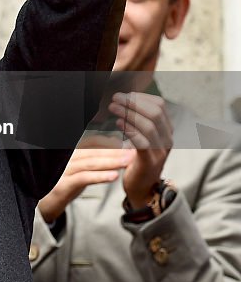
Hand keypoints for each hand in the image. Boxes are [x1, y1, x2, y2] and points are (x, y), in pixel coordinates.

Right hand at [37, 144, 132, 222]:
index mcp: (70, 155)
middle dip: (115, 152)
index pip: (90, 142)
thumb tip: (111, 156)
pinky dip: (99, 176)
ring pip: (89, 163)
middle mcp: (65, 160)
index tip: (125, 145)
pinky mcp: (61, 185)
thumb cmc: (60, 188)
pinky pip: (83, 178)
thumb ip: (89, 163)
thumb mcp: (75, 173)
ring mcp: (62, 171)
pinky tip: (113, 176)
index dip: (108, 142)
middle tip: (134, 152)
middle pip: (93, 152)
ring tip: (128, 162)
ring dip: (110, 161)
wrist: (40, 206)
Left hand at [109, 92, 173, 207]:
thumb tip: (124, 98)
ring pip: (149, 126)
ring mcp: (161, 151)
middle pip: (155, 113)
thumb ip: (139, 119)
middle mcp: (168, 139)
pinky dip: (130, 130)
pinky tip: (118, 123)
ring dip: (128, 113)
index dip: (141, 97)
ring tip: (112, 108)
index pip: (159, 105)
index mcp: (167, 130)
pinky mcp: (150, 162)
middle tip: (115, 99)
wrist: (142, 187)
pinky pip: (143, 142)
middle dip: (133, 102)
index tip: (124, 95)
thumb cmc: (138, 157)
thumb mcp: (143, 136)